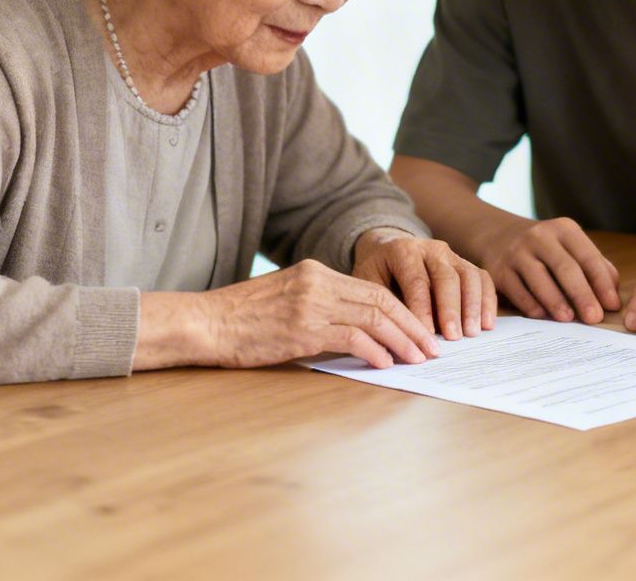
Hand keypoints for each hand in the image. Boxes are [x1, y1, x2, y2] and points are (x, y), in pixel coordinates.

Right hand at [204, 259, 439, 369]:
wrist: (204, 322)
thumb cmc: (240, 319)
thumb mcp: (286, 300)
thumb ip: (320, 307)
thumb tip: (356, 333)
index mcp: (316, 272)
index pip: (372, 288)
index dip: (402, 310)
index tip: (420, 330)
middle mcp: (318, 282)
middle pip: (380, 300)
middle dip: (411, 325)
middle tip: (431, 347)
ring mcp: (311, 304)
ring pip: (373, 317)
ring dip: (401, 340)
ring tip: (418, 358)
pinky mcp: (302, 328)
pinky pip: (351, 337)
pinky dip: (374, 350)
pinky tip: (386, 363)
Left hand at [352, 229, 496, 340]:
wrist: (387, 247)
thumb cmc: (377, 271)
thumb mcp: (368, 283)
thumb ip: (380, 307)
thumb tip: (391, 343)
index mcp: (403, 251)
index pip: (416, 281)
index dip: (423, 309)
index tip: (426, 334)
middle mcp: (431, 248)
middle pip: (447, 277)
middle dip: (451, 309)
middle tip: (453, 337)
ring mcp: (451, 254)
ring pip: (469, 276)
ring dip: (473, 306)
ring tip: (472, 332)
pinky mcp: (464, 263)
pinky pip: (482, 278)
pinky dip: (487, 301)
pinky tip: (487, 323)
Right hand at [473, 216, 620, 323]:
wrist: (499, 237)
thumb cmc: (546, 250)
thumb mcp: (570, 248)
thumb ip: (595, 268)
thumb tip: (613, 299)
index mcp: (564, 230)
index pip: (588, 257)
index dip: (601, 283)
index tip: (612, 306)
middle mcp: (540, 237)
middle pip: (565, 268)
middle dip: (582, 295)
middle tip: (594, 318)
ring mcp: (516, 252)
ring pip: (539, 279)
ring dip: (556, 301)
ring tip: (569, 320)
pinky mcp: (498, 270)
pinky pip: (517, 290)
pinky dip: (531, 305)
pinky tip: (543, 316)